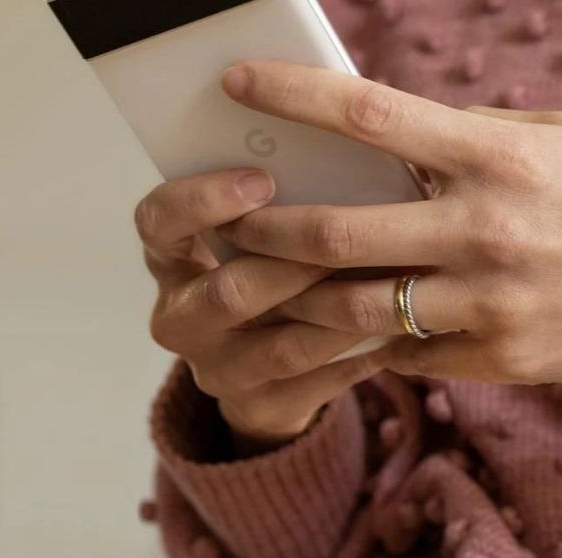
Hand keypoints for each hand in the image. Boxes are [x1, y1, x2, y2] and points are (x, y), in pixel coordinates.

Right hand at [136, 169, 382, 452]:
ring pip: (282, 346)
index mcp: (169, 259)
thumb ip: (281, 201)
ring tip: (392, 281)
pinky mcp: (259, 408)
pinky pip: (318, 383)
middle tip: (352, 236)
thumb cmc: (272, 272)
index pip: (158, 222)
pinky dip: (362, 354)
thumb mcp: (259, 235)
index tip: (263, 180)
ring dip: (342, 314)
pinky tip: (402, 327)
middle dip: (294, 265)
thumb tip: (346, 144)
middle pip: (228, 293)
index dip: (204, 201)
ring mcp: (215, 371)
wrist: (268, 374)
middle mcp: (180, 317)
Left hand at [216, 61, 561, 387]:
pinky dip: (370, 337)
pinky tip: (348, 327)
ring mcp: (490, 304)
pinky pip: (406, 351)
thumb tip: (395, 137)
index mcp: (499, 159)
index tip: (238, 82)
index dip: (292, 94)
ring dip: (296, 298)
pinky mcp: (500, 359)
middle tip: (228, 222)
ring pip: (357, 308)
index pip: (370, 116)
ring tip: (265, 286)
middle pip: (335, 232)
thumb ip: (473, 136)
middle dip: (262, 228)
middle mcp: (485, 231)